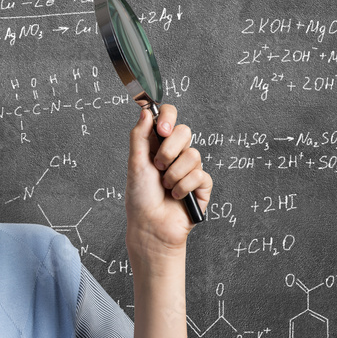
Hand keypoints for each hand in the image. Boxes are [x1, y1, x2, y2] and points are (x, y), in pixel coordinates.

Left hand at [125, 104, 212, 257]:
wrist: (150, 226)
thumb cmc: (140, 198)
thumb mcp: (135, 162)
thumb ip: (139, 135)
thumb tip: (146, 111)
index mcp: (158, 144)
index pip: (169, 117)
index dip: (168, 118)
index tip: (161, 130)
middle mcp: (175, 153)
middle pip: (185, 131)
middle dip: (169, 150)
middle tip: (158, 166)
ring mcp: (190, 168)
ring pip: (193, 155)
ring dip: (174, 174)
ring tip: (166, 187)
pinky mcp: (202, 185)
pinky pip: (200, 175)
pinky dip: (184, 187)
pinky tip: (176, 196)